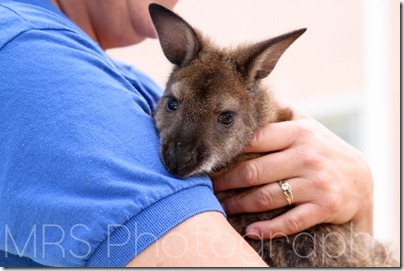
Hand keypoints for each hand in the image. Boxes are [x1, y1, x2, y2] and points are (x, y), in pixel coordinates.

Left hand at [211, 107, 373, 238]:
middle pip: (254, 171)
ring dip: (238, 204)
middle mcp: (306, 156)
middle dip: (226, 181)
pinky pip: (291, 220)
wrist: (361, 179)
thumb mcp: (310, 126)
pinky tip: (251, 230)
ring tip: (220, 206)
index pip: (255, 139)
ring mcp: (316, 182)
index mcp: (299, 133)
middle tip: (207, 186)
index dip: (229, 151)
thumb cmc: (325, 149)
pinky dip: (268, 228)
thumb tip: (258, 96)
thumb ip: (285, 114)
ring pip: (267, 196)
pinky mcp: (324, 206)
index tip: (211, 159)